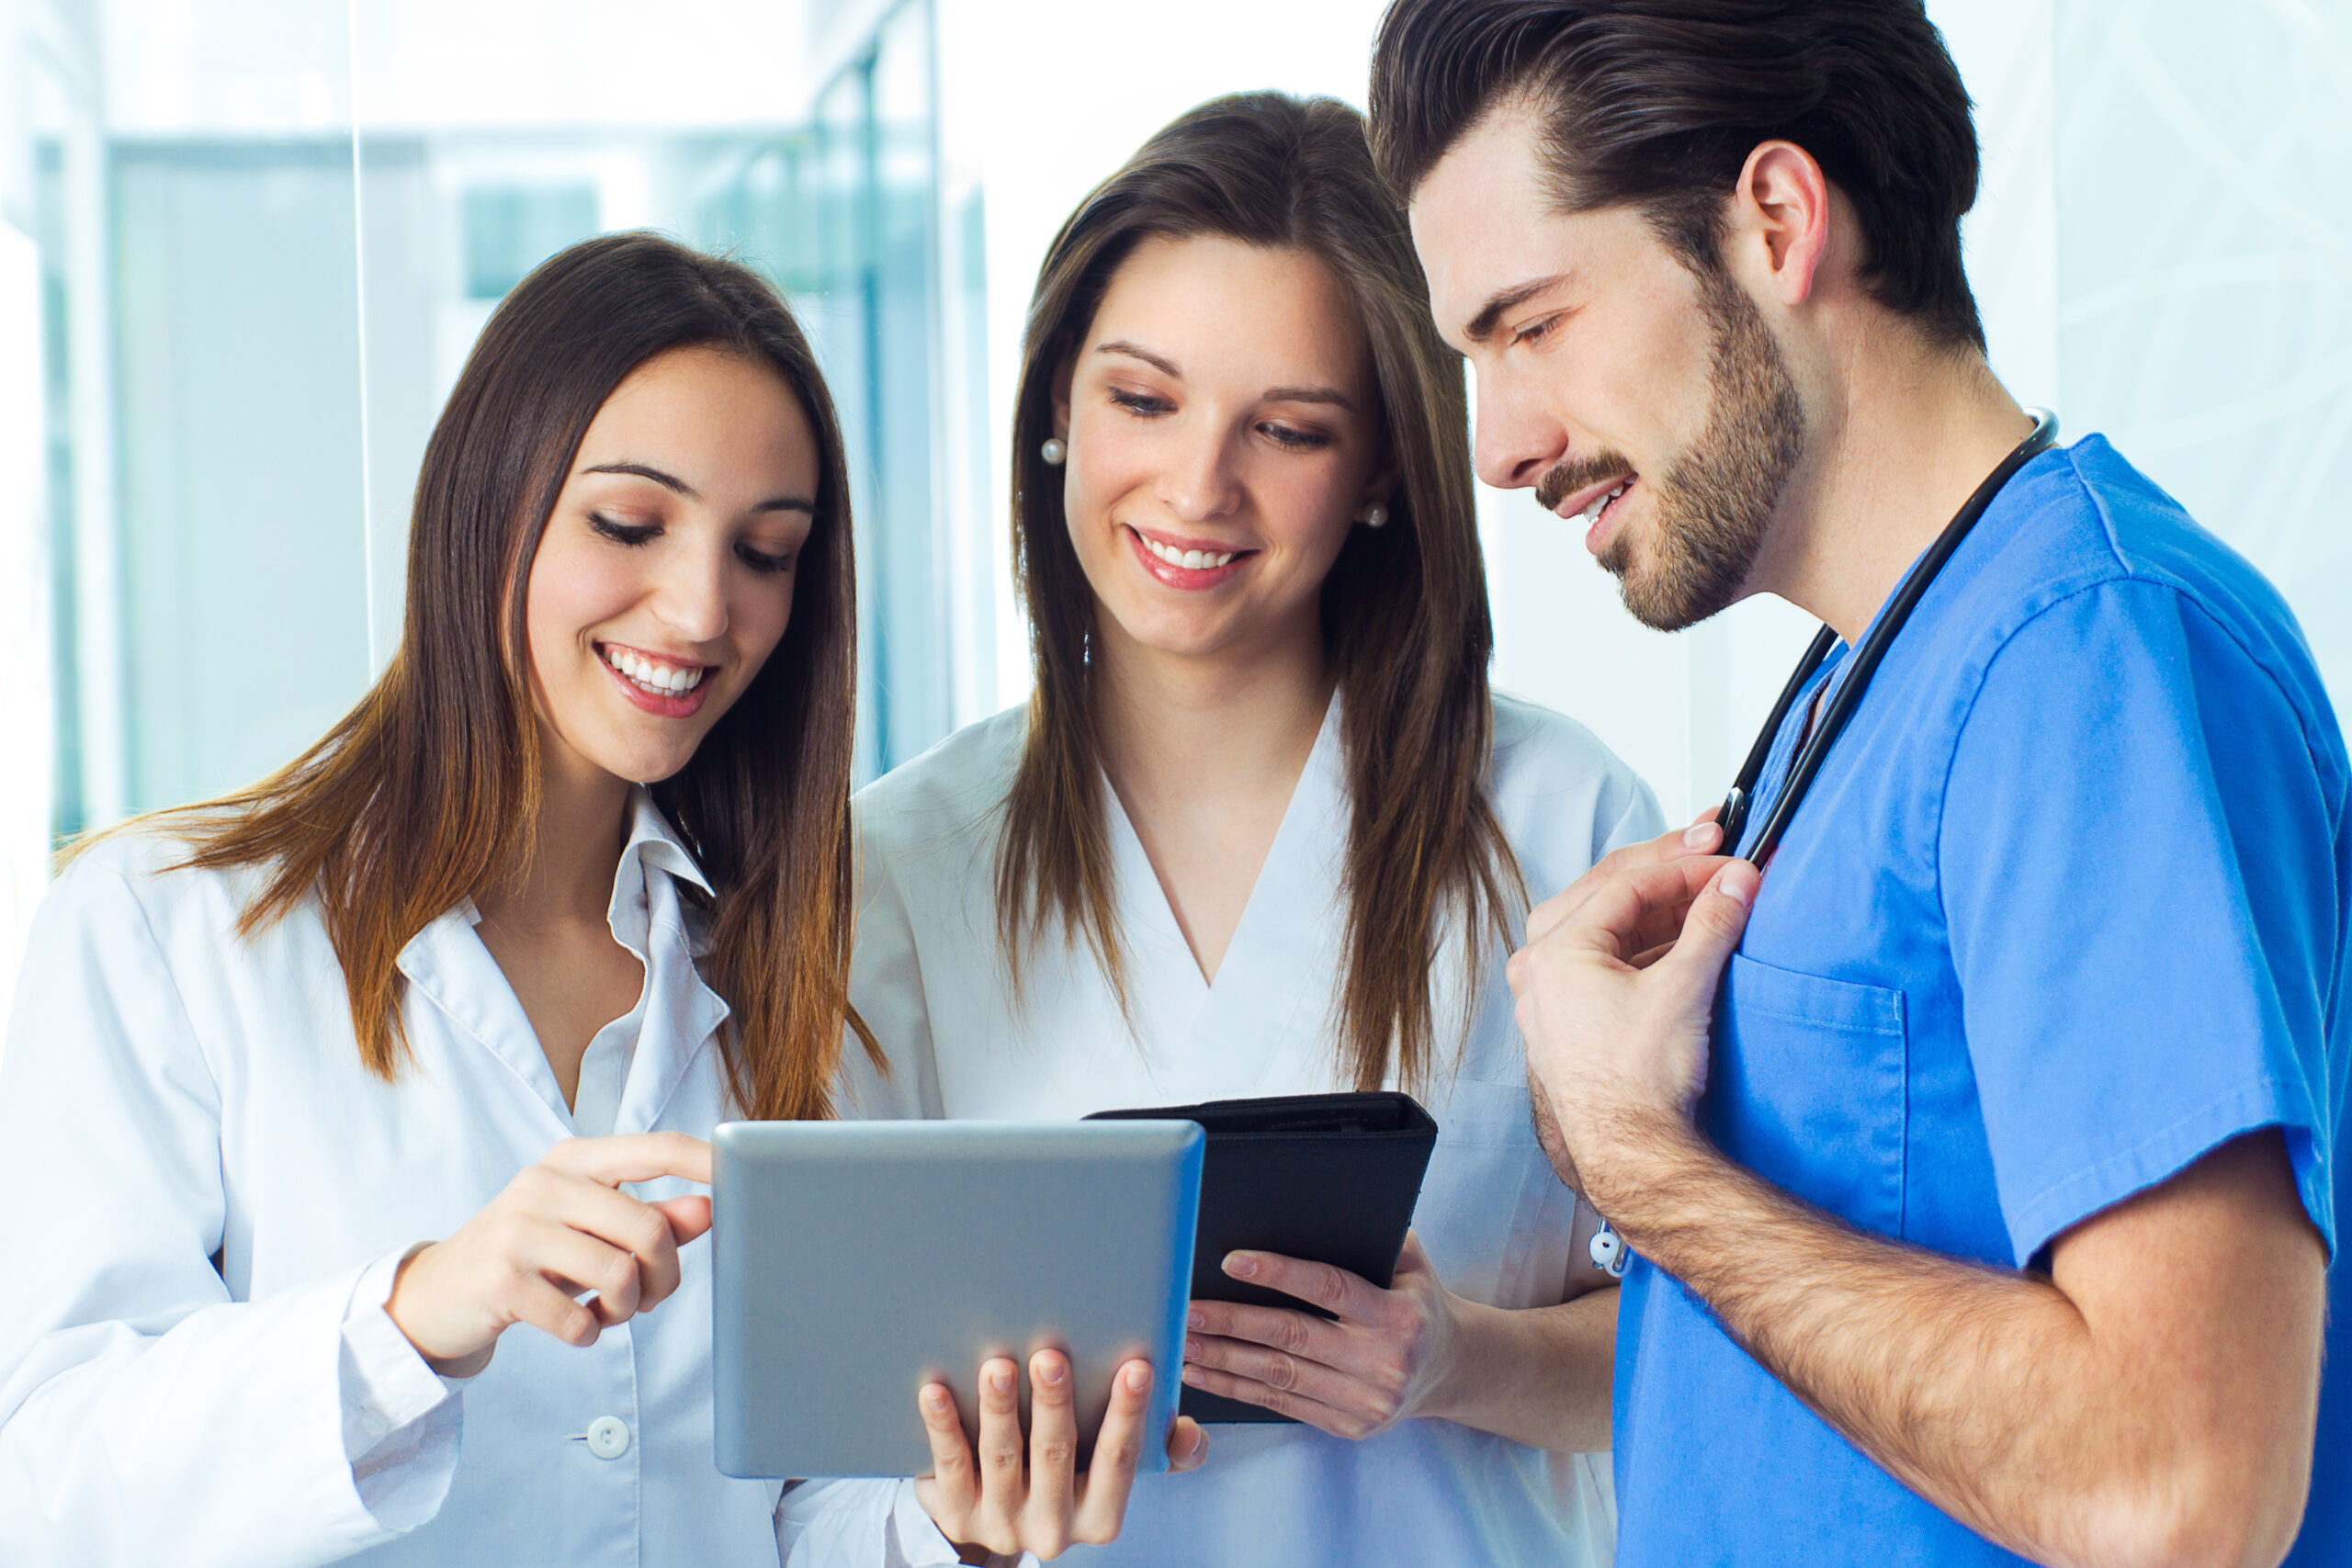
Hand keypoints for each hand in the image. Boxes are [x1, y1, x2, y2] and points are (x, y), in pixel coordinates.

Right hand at [384, 1132, 712, 1376]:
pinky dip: (588, 1333)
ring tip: (606, 1310)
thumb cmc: (529, 1254)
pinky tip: (571, 1323)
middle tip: (651, 1297)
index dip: (706, 1161)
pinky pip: (578, 1320)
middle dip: (665, 1274)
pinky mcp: (499, 1281)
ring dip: (625, 1309)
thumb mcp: (588, 1228)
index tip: (745, 1177)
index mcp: (574, 1158)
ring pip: (619, 1274)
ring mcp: (517, 1230)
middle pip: (648, 1227)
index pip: (656, 1148)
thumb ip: (651, 1217)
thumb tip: (711, 1208)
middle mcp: (544, 1183)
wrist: (436, 1295)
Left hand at [914, 1351, 1204, 1560]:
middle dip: (1054, 1404)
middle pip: (1056, 1456)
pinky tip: (937, 1391)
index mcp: (1099, 1516)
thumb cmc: (1068, 1474)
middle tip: (1051, 1357)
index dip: (1130, 1413)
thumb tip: (1188, 1433)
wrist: (994, 1517)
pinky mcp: (957, 1513)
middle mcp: (1051, 1529)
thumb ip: (1161, 1449)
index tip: (1137, 1367)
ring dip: (1000, 1409)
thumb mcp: (1113, 1470)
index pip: (1119, 1460)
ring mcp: (1001, 1524)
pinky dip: (944, 1425)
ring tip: (998, 1367)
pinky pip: (951, 1465)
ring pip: (1002, 1458)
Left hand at [1179, 1233, 1465, 1438]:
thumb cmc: (1419, 1303)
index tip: (1231, 1261)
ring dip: (1224, 1358)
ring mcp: (1365, 1401)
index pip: (1328, 1288)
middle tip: (1188, 1308)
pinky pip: (1282, 1404)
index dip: (1278, 1273)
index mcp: (1398, 1316)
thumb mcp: (1412, 1264)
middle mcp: (1383, 1362)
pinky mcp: (1349, 1426)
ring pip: (1279, 1376)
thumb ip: (1370, 1237)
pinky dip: (1238, 1388)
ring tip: (1183, 1340)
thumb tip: (1311, 1209)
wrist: (1452, 1370)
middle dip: (1233, 1322)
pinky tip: (1204, 1372)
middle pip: (1292, 1337)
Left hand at [1506, 823, 1757, 1215]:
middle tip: (1714, 853)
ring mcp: (1551, 995)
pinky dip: (1648, 944)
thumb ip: (1712, 925)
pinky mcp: (1572, 1020)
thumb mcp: (1684, 989)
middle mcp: (1541, 969)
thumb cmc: (1638, 1088)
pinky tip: (1686, 940)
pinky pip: (1608, 961)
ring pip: (1607, 926)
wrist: (1632, 1157)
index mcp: (1554, 952)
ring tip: (1710, 894)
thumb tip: (1736, 881)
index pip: (1625, 883)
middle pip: (1607, 894)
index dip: (1684, 866)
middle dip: (1667, 872)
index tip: (1728, 860)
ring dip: (1660, 908)